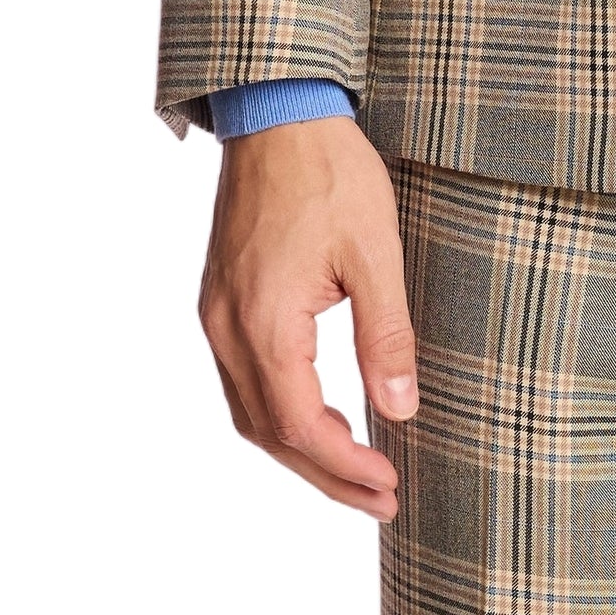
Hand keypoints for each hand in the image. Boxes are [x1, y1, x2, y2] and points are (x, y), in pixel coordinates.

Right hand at [197, 113, 419, 519]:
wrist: (276, 114)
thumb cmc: (329, 173)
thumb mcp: (376, 253)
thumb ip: (386, 335)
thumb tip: (399, 410)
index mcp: (264, 322)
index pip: (300, 425)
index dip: (345, 467)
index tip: (391, 485)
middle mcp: (226, 328)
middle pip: (269, 433)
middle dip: (325, 475)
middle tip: (382, 500)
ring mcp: (216, 316)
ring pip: (249, 413)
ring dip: (300, 451)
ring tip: (356, 473)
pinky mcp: (220, 302)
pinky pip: (242, 381)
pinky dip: (280, 415)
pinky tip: (322, 418)